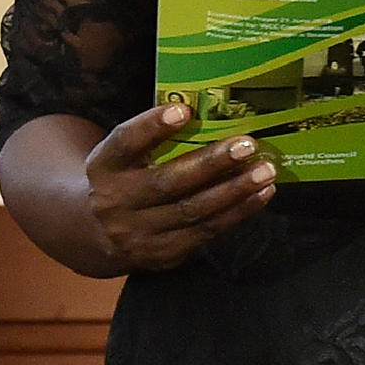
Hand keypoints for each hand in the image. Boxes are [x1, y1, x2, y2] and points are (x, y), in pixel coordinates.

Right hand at [80, 100, 275, 272]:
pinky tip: (260, 195)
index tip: (184, 110)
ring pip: (193, 210)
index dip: (152, 127)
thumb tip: (208, 113)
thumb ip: (151, 141)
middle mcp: (115, 201)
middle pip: (167, 182)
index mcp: (103, 167)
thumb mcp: (122, 158)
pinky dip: (238, 212)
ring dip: (234, 190)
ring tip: (265, 171)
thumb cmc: (123, 181)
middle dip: (211, 163)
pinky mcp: (163, 254)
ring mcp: (138, 233)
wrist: (100, 235)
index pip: (125, 143)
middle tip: (246, 145)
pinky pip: (206, 232)